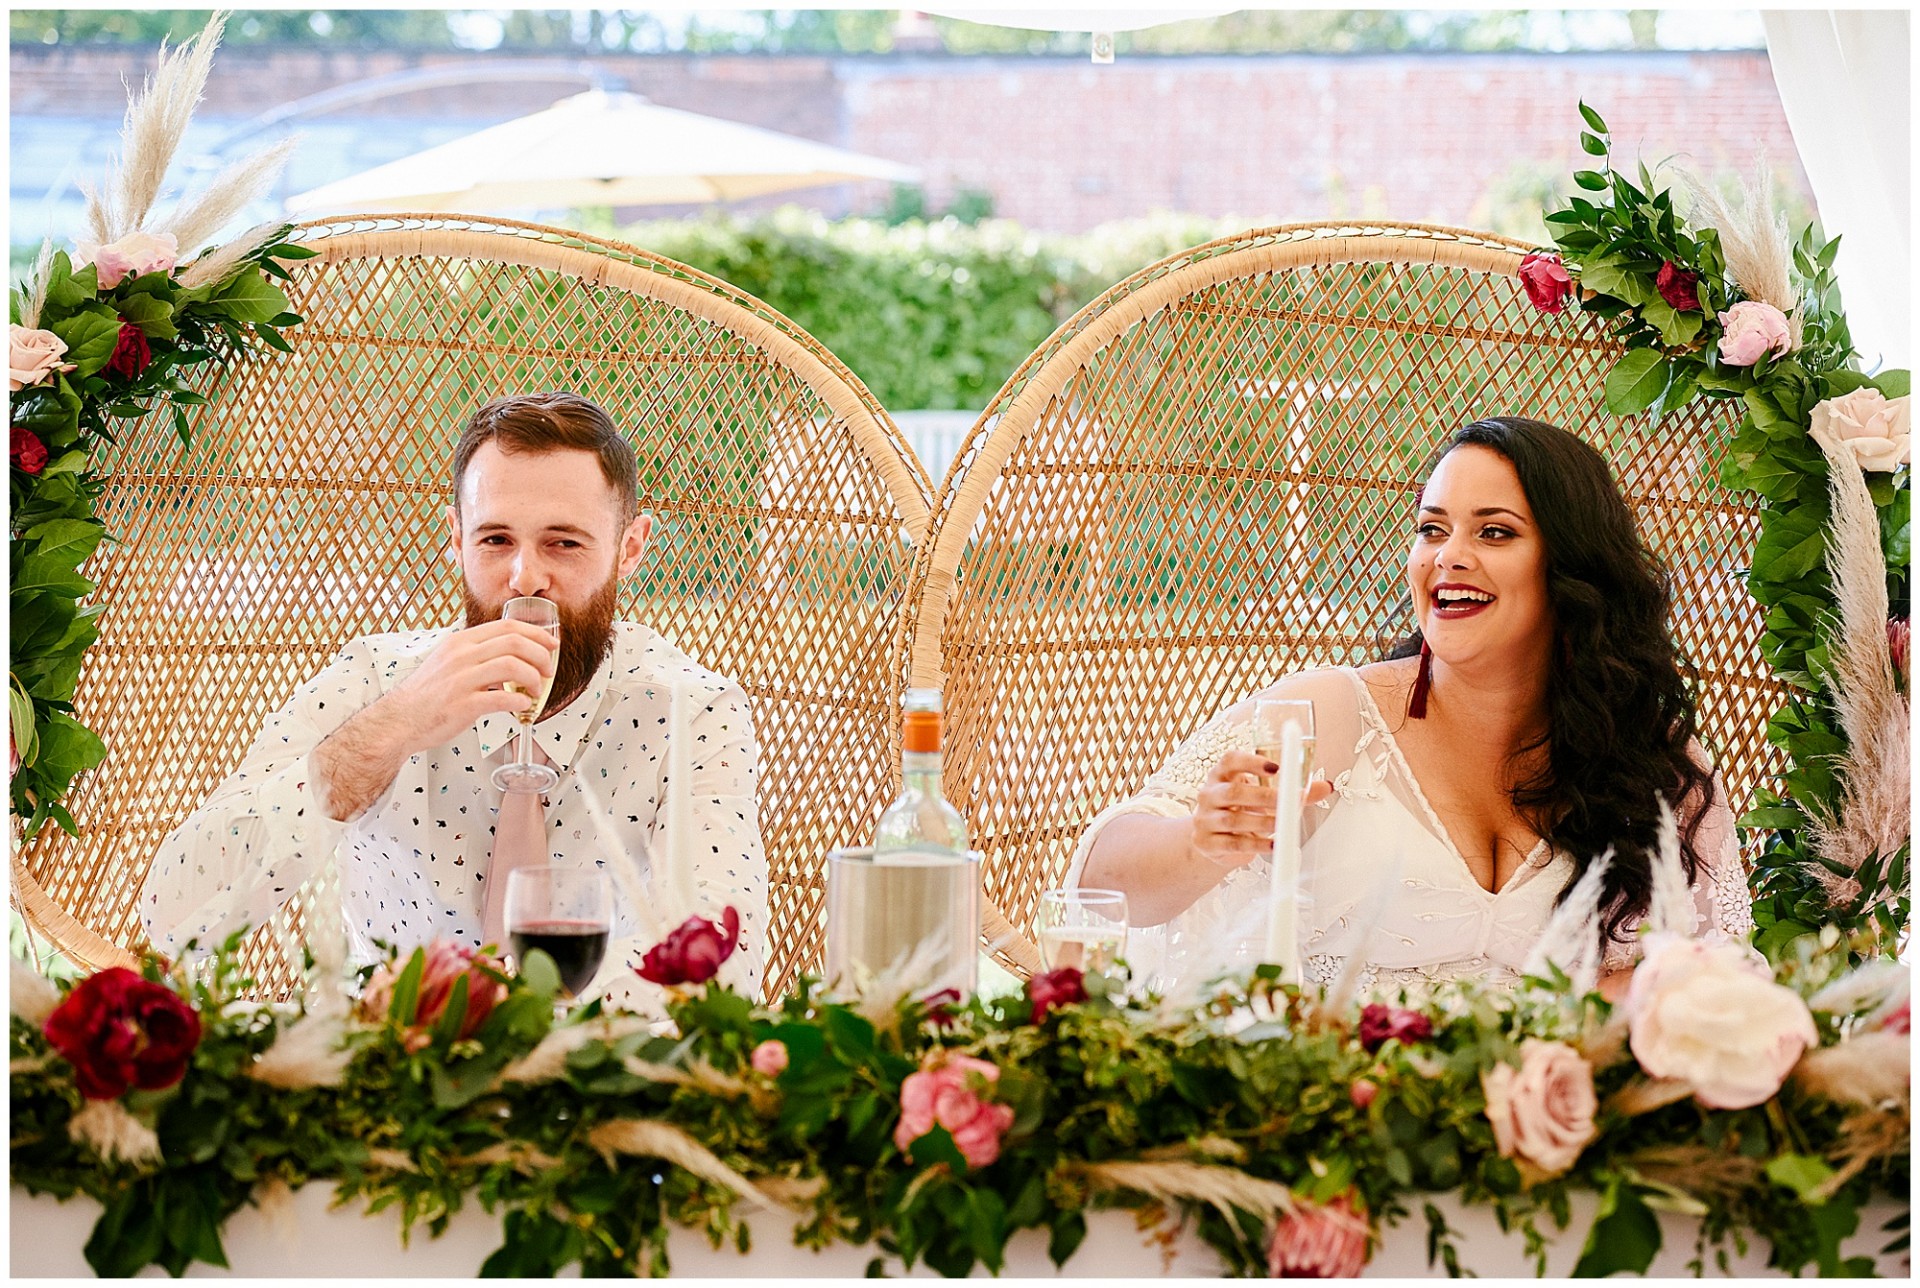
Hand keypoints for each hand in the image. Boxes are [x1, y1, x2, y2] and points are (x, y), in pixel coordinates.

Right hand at [374, 619, 557, 758]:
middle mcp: (461, 656)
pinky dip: (520, 703)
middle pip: (515, 643)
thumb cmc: (427, 694)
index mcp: (461, 642)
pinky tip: (523, 707)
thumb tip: (511, 655)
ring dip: (534, 679)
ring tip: (536, 691)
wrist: (399, 720)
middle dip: (541, 656)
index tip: (551, 644)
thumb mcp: (449, 661)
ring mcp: (462, 679)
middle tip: (548, 670)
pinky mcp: (463, 705)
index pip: (508, 627)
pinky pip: (503, 699)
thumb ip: (476, 654)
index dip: (536, 634)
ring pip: (513, 666)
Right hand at [1189, 750, 1333, 869]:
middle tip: (1290, 800)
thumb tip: (1326, 786)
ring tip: (1283, 824)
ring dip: (1263, 822)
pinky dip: (1256, 844)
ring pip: (1233, 819)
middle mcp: (1210, 794)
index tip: (1276, 767)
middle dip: (1265, 797)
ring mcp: (1205, 819)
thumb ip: (1293, 789)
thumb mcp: (1262, 795)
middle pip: (1233, 791)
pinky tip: (1273, 844)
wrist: (1212, 838)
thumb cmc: (1240, 810)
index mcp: (1221, 775)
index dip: (1252, 762)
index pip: (1230, 761)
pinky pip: (1233, 844)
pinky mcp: (1207, 842)